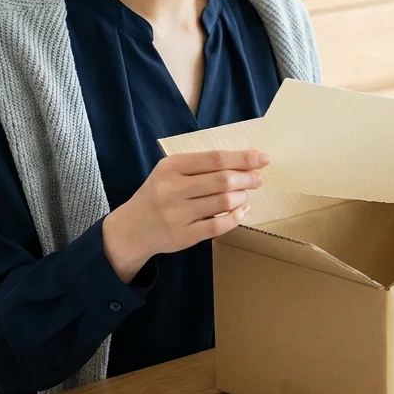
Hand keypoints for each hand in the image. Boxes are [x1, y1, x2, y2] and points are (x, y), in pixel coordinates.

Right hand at [101, 150, 267, 281]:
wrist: (132, 228)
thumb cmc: (158, 194)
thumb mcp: (170, 172)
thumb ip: (200, 166)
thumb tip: (242, 162)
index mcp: (171, 167)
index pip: (215, 159)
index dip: (243, 158)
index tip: (262, 158)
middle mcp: (172, 189)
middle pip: (223, 180)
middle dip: (247, 178)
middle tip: (258, 179)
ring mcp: (177, 214)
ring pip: (224, 202)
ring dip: (242, 197)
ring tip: (245, 194)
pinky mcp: (184, 235)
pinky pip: (219, 225)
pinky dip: (236, 217)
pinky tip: (242, 211)